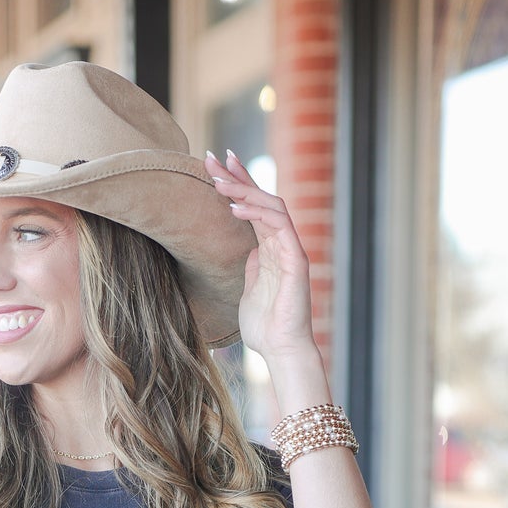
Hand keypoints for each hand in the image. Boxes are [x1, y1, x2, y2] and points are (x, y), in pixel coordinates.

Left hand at [205, 149, 317, 362]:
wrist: (282, 350)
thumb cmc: (265, 327)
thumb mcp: (249, 291)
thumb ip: (250, 268)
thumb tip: (248, 252)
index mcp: (269, 248)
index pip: (253, 207)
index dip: (237, 183)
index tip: (216, 165)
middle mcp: (281, 243)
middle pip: (261, 197)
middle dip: (237, 176)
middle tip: (211, 158)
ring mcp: (290, 249)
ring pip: (271, 204)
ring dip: (243, 189)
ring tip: (217, 181)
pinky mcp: (296, 259)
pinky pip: (278, 225)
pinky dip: (256, 213)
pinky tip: (233, 209)